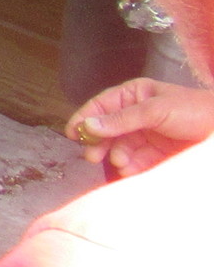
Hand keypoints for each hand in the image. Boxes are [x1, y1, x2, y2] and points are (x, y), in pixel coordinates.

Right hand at [67, 78, 213, 176]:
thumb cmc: (194, 111)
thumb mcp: (155, 110)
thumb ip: (121, 119)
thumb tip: (87, 125)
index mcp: (135, 95)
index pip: (103, 105)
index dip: (86, 118)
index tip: (72, 134)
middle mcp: (137, 114)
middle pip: (108, 129)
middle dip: (100, 142)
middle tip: (91, 157)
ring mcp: (147, 135)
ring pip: (121, 147)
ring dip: (116, 157)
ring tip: (120, 164)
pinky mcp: (157, 154)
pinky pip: (136, 161)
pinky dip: (130, 167)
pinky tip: (128, 171)